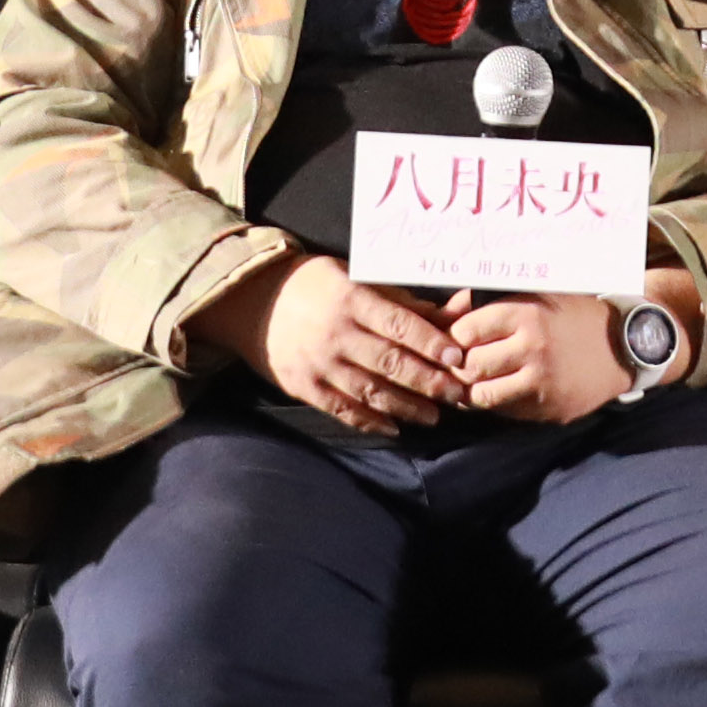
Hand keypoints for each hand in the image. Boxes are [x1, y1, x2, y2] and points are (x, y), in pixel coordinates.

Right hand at [227, 256, 448, 433]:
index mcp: (351, 299)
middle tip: (457, 394)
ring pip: (370, 391)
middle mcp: (336, 333)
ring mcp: (319, 363)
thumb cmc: (313, 284)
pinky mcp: (304, 386)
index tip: (457, 357)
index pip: (399, 324)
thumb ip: (403, 300)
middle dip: (428, 381)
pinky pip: (342, 409)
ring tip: (434, 416)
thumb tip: (456, 308)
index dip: (430, 342)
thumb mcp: (355, 278)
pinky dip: (370, 421)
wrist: (250, 301)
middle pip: (390, 362)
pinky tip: (394, 428)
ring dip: (406, 407)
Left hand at [450, 294, 631, 426]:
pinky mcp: (549, 409)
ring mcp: (541, 384)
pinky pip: (506, 412)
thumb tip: (444, 314)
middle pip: (468, 366)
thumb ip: (490, 304)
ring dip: (472, 390)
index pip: (464, 332)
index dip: (452, 337)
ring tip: (472, 381)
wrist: (625, 345)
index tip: (452, 339)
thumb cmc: (574, 315)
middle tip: (455, 365)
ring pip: (482, 396)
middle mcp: (531, 350)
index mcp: (525, 315)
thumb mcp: (536, 296)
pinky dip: (496, 403)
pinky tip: (498, 390)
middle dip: (457, 367)